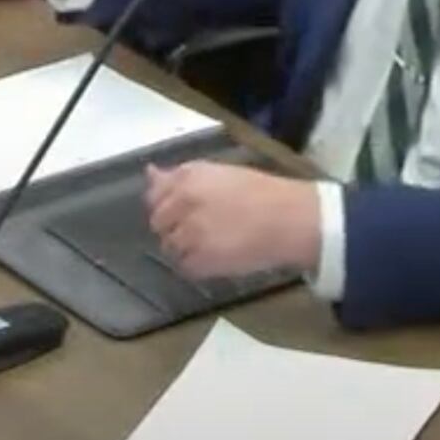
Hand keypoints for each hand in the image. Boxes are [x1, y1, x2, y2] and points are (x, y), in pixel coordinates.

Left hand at [143, 161, 319, 278]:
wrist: (289, 218)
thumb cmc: (261, 192)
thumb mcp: (218, 173)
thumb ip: (178, 176)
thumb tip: (149, 173)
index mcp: (187, 178)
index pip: (155, 196)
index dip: (168, 205)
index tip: (184, 210)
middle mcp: (182, 204)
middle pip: (159, 223)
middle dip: (174, 226)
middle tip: (203, 228)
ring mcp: (188, 234)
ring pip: (170, 247)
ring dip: (186, 247)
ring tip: (214, 243)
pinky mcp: (199, 260)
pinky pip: (186, 267)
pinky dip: (198, 265)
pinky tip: (219, 256)